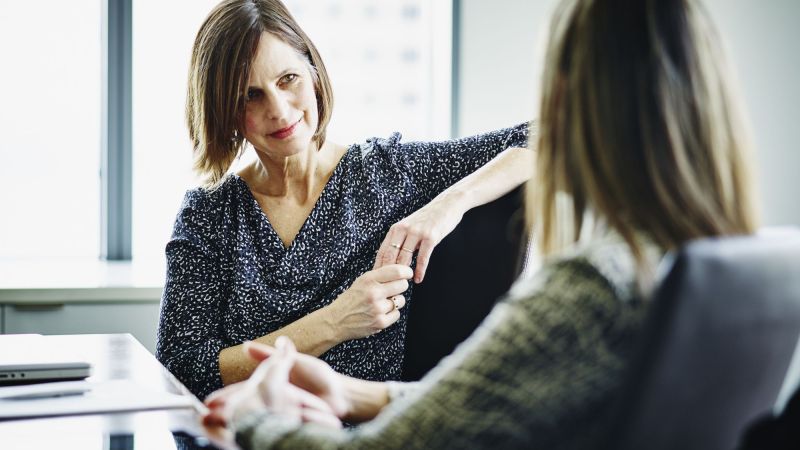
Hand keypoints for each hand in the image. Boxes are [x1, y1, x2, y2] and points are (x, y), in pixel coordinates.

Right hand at [202, 337, 341, 445]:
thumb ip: (270, 356)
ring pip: (255, 423)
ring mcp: (280, 417)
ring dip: (237, 428)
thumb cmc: (318, 378)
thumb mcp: (293, 362)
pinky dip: (259, 435)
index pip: (243, 393)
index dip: (227, 397)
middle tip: (208, 419)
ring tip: (221, 430)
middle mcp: (272, 405)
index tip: (210, 402)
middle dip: (226, 415)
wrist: (341, 394)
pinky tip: (245, 437)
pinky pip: (273, 432)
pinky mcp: (289, 428)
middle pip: (245, 411)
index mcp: (270, 389)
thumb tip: (246, 346)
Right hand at [325, 265, 411, 340]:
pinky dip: (391, 314)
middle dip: (400, 287)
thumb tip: (401, 270)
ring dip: (395, 302)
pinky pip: (397, 314)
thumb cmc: (351, 299)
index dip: (406, 272)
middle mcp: (373, 293)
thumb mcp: (361, 281)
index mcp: (368, 279)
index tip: (408, 274)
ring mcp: (377, 308)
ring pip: (401, 300)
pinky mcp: (380, 322)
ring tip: (382, 304)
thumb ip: (379, 276)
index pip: (396, 271)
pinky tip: (380, 313)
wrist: (336, 320)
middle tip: (393, 290)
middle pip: (403, 285)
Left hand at [374, 194, 464, 282]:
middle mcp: (404, 230)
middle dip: (388, 274)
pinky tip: (418, 279)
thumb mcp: (409, 226)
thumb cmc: (428, 218)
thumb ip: (400, 240)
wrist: (446, 205)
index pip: (382, 252)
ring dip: (403, 275)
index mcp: (396, 229)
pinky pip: (422, 258)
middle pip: (391, 257)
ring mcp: (417, 233)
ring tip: (402, 286)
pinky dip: (419, 271)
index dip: (379, 268)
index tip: (378, 282)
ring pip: (405, 258)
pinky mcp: (430, 237)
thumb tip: (391, 260)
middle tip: (388, 288)